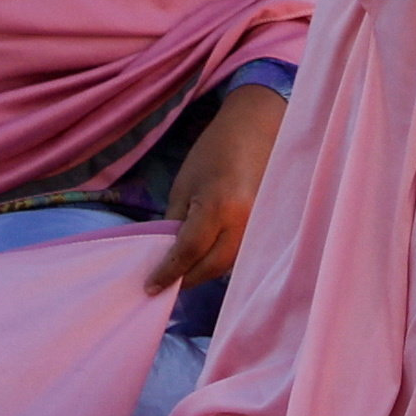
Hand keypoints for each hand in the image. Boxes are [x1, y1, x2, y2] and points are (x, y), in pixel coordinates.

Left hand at [154, 81, 285, 287]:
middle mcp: (243, 222)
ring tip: (183, 273)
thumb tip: (168, 253)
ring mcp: (258, 226)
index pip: (188, 252)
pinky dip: (220, 260)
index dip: (168, 272)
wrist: (257, 128)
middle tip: (165, 284)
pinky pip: (240, 253)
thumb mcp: (185, 185)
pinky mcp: (265, 226)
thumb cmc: (214, 150)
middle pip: (212, 266)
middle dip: (187, 279)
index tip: (150, 287)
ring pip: (228, 264)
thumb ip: (176, 222)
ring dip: (204, 272)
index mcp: (218, 207)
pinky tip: (205, 259)